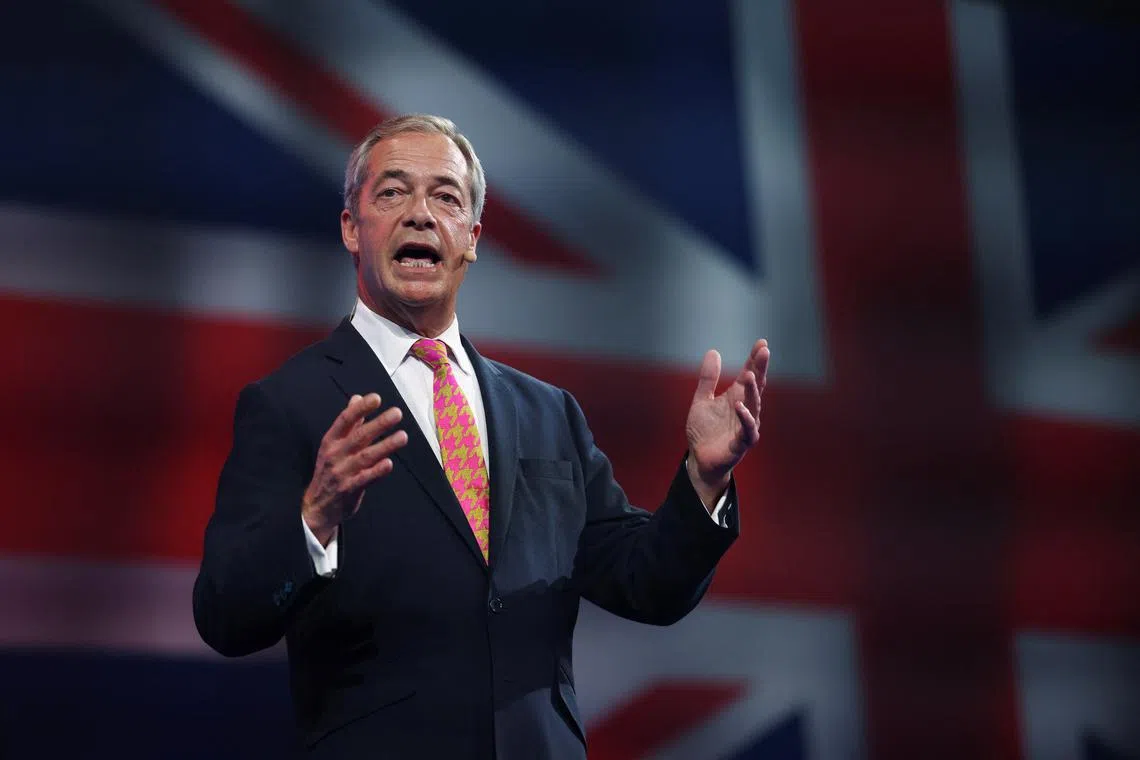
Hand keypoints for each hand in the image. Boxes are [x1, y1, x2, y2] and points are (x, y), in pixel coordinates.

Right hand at [302, 393, 407, 545]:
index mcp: (331, 441)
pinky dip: (377, 471)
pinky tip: (389, 463)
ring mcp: (342, 473)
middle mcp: (335, 455)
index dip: (361, 408)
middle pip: (358, 436)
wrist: (317, 506)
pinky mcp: (349, 489)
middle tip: (397, 413)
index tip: (376, 398)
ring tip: (403, 436)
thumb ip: (348, 423)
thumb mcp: (333, 445)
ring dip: (385, 446)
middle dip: (379, 424)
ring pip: (365, 456)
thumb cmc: (329, 470)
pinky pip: (365, 479)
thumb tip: (357, 398)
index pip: (345, 420)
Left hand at [685, 339, 768, 505]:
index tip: (762, 343)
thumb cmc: (704, 431)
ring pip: (754, 405)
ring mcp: (746, 426)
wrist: (699, 459)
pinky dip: (745, 417)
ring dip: (753, 390)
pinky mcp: (742, 443)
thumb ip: (707, 379)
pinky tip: (740, 406)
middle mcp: (745, 409)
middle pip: (756, 386)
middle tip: (764, 352)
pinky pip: (747, 429)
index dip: (755, 360)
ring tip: (750, 375)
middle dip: (760, 369)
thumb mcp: (701, 400)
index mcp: (737, 397)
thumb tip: (713, 352)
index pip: (749, 375)